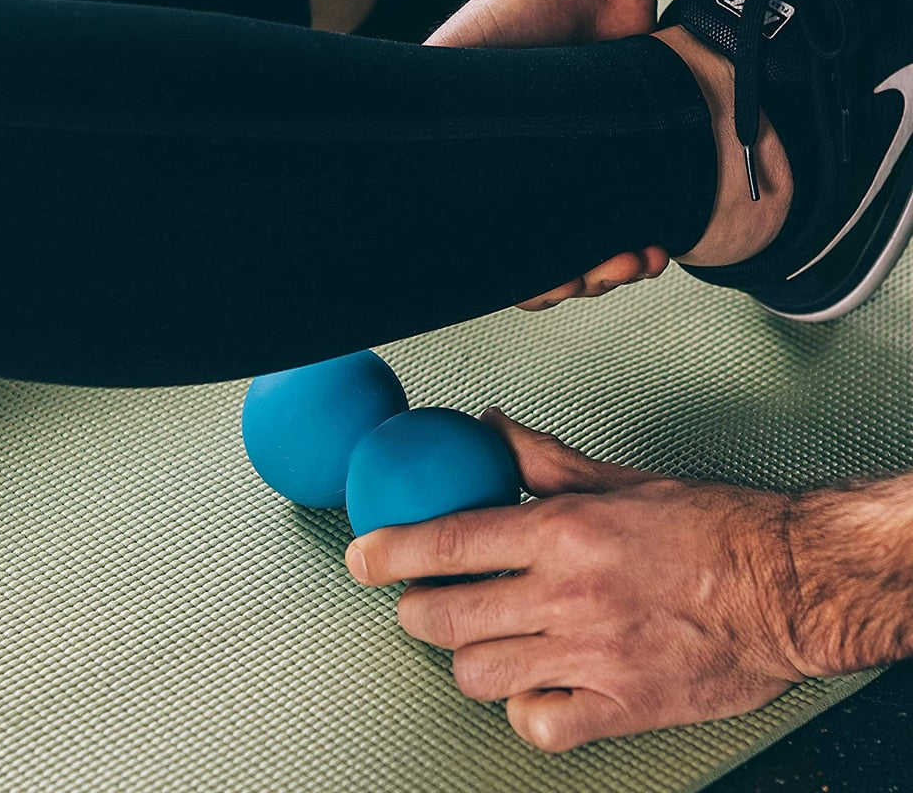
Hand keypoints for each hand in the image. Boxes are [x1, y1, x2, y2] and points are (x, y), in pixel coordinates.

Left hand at [346, 410, 809, 751]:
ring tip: (481, 636)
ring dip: (466, 656)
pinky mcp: (621, 706)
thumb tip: (489, 429)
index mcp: (566, 533)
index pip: (450, 543)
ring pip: (479, 674)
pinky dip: (523, 707)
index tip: (362, 558)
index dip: (391, 553)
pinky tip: (534, 681)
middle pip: (447, 617)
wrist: (791, 586)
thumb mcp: (621, 480)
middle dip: (416, 608)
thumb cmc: (713, 527)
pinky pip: (537, 724)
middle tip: (422, 598)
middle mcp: (571, 596)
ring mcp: (593, 657)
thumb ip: (542, 459)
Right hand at [427, 0, 667, 306]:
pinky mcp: (625, 156)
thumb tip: (387, 181)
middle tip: (595, 275)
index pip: (497, 252)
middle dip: (574, 280)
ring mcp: (578, 171)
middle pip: (549, 261)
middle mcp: (529, 178)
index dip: (524, 281)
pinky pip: (635, 215)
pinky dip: (644, 236)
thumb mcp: (450, 66)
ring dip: (613, 268)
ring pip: (595, 248)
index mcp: (484, 171)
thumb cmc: (510, 12)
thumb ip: (423, 117)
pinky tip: (656, 241)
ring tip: (634, 259)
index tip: (549, 286)